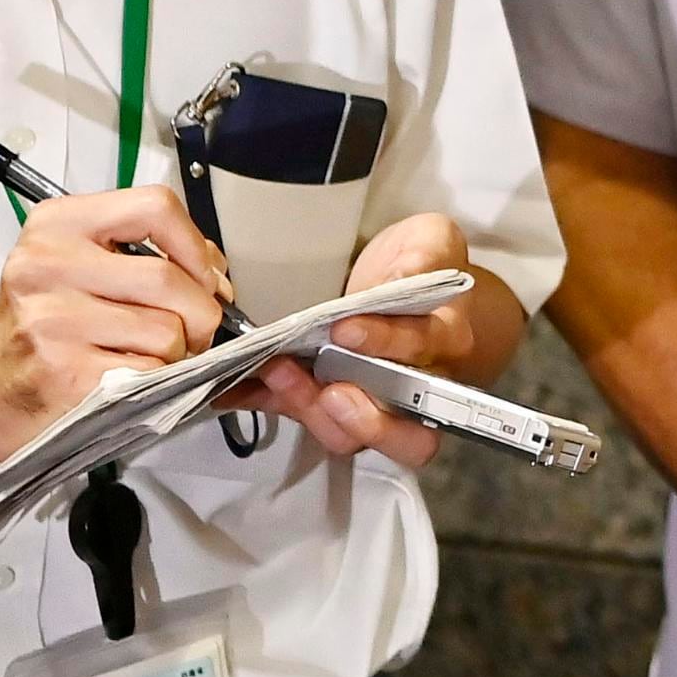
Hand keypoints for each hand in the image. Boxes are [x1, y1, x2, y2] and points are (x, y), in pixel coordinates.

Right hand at [0, 187, 232, 470]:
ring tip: (148, 352)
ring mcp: (51, 318)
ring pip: (166, 329)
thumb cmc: (41, 326)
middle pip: (169, 278)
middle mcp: (47, 263)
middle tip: (192, 329)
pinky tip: (125, 375)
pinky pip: (148, 370)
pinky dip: (154, 378)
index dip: (197, 244)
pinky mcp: (63, 369)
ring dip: (177, 350)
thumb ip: (148, 253)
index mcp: (57, 224)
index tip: (207, 274)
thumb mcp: (79, 266)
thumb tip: (214, 271)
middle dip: (201, 312)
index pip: (156, 207)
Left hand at [229, 212, 483, 469]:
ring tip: (275, 371)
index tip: (345, 329)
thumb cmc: (421, 265)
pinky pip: (292, 413)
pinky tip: (234, 388)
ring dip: (308, 408)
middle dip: (365, 421)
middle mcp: (412, 388)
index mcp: (443, 345)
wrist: (404, 284)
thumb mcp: (432, 241)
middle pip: (405, 435)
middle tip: (329, 392)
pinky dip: (262, 403)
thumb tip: (405, 278)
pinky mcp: (320, 398)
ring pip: (348, 435)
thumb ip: (426, 253)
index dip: (388, 348)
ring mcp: (365, 401)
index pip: (425, 360)